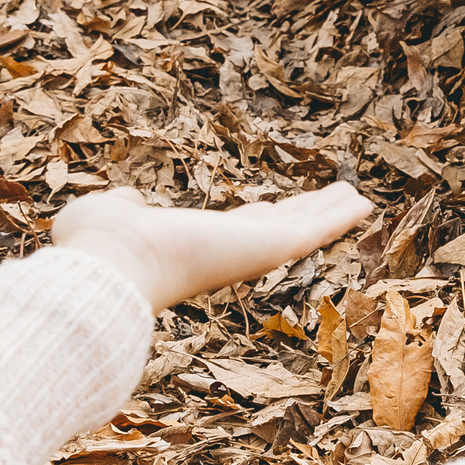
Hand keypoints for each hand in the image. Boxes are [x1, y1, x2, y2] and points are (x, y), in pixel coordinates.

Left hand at [52, 182, 373, 313]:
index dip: (258, 218)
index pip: (237, 231)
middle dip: (306, 215)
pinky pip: (315, 229)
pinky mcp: (269, 246)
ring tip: (359, 198)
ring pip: (303, 229)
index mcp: (196, 246)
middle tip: (334, 202)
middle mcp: (228, 252)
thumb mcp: (110, 215)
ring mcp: (252, 251)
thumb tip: (128, 202)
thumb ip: (123, 207)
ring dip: (332, 213)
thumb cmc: (99, 247)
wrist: (112, 266)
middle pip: (279, 230)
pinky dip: (341, 216)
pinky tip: (365, 202)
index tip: (274, 210)